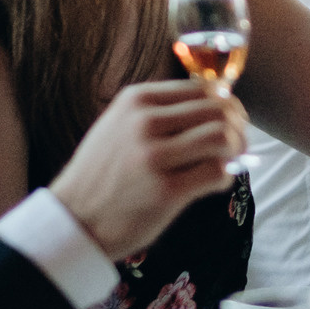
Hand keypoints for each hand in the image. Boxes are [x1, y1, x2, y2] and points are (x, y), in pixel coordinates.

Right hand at [49, 81, 247, 259]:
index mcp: (136, 100)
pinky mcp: (165, 191)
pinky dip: (224, 177)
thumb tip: (219, 105)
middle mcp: (144, 122)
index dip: (225, 104)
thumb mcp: (119, 125)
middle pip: (218, 109)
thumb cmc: (102, 175)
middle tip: (237, 144)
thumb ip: (160, 112)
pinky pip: (216, 173)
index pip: (202, 88)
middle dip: (237, 126)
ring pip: (221, 136)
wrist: (72, 220)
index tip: (230, 121)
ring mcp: (153, 156)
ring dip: (234, 150)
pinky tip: (214, 183)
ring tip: (227, 162)